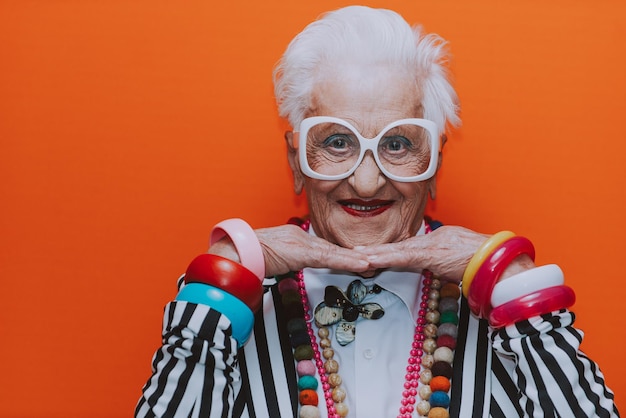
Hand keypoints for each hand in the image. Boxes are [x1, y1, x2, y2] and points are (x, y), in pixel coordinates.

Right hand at [209, 224, 370, 277]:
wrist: (239, 252)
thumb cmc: (250, 257)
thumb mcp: (274, 259)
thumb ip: (286, 262)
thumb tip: (289, 267)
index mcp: (297, 240)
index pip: (323, 248)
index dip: (341, 254)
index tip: (357, 258)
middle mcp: (303, 238)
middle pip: (333, 249)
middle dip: (353, 256)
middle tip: (373, 260)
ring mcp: (304, 243)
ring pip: (335, 253)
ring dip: (356, 258)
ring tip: (374, 261)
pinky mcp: (304, 251)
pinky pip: (330, 257)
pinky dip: (347, 261)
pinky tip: (362, 264)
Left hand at [356, 226, 488, 282]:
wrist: (500, 260)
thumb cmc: (486, 259)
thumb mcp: (460, 256)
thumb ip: (443, 259)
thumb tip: (434, 266)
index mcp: (438, 241)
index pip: (408, 247)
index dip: (389, 251)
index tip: (372, 253)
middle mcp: (432, 240)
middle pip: (399, 247)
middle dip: (377, 251)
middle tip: (355, 252)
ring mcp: (432, 246)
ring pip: (398, 250)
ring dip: (377, 254)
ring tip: (358, 255)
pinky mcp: (432, 254)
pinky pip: (405, 256)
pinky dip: (387, 257)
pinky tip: (373, 259)